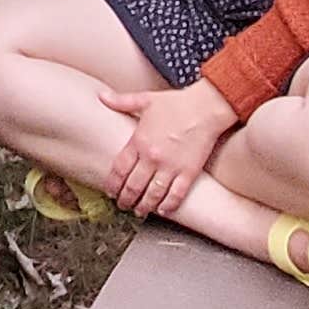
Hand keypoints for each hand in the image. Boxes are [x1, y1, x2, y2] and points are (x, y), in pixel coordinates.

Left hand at [98, 82, 233, 218]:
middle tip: (123, 205)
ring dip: (144, 206)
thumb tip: (101, 97)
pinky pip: (176, 195)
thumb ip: (122, 102)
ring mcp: (171, 167)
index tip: (111, 191)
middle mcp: (152, 157)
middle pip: (133, 186)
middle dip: (126, 199)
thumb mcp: (146, 100)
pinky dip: (168, 206)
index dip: (113, 184)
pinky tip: (162, 210)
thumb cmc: (177, 102)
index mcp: (139, 141)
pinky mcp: (189, 172)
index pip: (119, 170)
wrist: (206, 107)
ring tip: (140, 211)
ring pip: (152, 195)